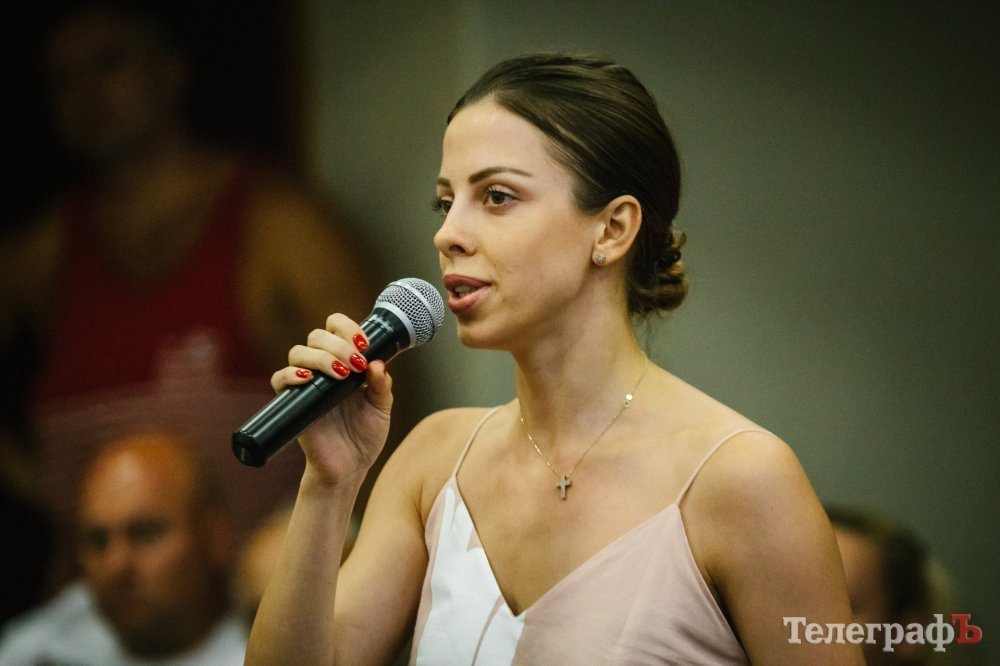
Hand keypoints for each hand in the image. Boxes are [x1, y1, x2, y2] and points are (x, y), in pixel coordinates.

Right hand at [272, 314, 393, 486]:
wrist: (350, 467)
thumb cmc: (364, 436)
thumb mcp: (381, 408)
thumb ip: (382, 385)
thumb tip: (378, 363)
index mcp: (345, 363)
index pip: (336, 329)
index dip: (347, 328)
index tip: (363, 344)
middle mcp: (324, 369)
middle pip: (317, 335)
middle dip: (338, 344)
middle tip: (356, 364)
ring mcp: (307, 384)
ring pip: (299, 352)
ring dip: (321, 357)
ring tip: (341, 374)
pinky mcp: (293, 402)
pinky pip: (279, 379)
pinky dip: (290, 375)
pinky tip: (309, 380)